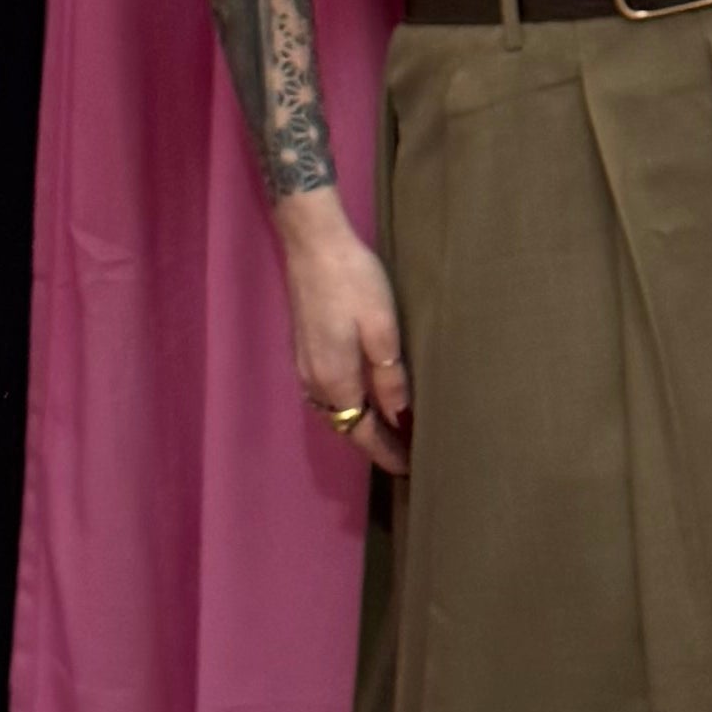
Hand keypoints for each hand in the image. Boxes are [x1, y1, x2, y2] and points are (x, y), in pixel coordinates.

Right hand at [275, 191, 410, 474]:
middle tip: (404, 453)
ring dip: (358, 424)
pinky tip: (360, 398)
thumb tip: (400, 417)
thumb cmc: (354, 282)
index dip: (386, 452)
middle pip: (345, 425)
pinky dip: (345, 405)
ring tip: (387, 431)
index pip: (363, 432)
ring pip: (333, 410)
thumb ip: (390, 378)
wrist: (313, 243)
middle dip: (373, 443)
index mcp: (337, 380)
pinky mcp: (302, 349)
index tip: (409, 468)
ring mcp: (304, 365)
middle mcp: (315, 381)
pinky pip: (325, 393)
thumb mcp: (383, 329)